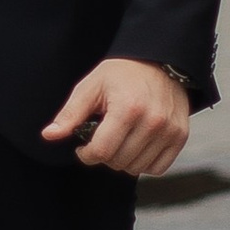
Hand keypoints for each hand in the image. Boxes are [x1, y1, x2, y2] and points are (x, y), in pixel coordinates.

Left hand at [42, 58, 190, 177]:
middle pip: (119, 162)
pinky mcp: (180, 136)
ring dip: (123, 160)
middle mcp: (152, 122)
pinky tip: (136, 146)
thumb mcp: (91, 87)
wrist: (159, 61)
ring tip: (120, 139)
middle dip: (104, 155)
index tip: (84, 147)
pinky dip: (144, 163)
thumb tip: (50, 135)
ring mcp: (169, 130)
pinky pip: (158, 168)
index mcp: (127, 109)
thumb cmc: (121, 74)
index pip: (102, 151)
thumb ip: (70, 114)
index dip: (86, 155)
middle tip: (103, 138)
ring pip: (137, 168)